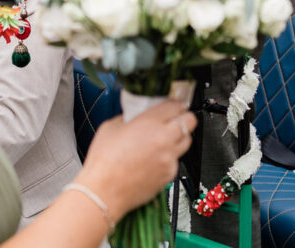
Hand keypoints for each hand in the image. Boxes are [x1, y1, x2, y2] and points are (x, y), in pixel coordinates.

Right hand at [79, 101, 197, 215]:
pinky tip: (153, 159)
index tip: (173, 104)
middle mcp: (164, 139)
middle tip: (174, 119)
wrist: (104, 191)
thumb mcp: (111, 127)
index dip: (176, 103)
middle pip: (190, 121)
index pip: (176, 105)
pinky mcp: (169, 175)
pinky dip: (168, 157)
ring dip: (178, 137)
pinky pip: (176, 161)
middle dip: (183, 118)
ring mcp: (169, 158)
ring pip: (186, 142)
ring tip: (163, 139)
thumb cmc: (104, 162)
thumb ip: (128, 117)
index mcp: (149, 123)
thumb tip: (136, 115)